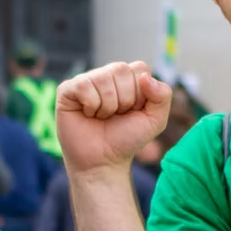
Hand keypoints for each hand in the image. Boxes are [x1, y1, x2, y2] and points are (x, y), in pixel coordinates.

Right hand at [55, 61, 171, 175]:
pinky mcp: (67, 90)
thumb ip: (162, 95)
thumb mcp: (155, 120)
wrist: (103, 162)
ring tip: (102, 117)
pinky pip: (83, 86)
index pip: (140, 68)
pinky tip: (88, 114)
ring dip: (107, 106)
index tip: (133, 111)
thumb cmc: (126, 139)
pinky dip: (91, 105)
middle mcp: (106, 75)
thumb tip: (146, 77)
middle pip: (121, 70)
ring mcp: (86, 81)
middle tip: (116, 116)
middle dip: (124, 100)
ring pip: (102, 78)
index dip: (140, 94)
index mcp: (128, 78)